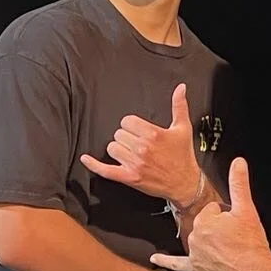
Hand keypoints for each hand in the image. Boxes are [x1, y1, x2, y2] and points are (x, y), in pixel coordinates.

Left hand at [80, 83, 200, 202]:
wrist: (185, 183)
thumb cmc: (183, 156)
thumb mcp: (183, 128)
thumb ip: (179, 105)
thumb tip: (180, 88)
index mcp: (153, 134)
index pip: (127, 121)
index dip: (131, 126)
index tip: (138, 131)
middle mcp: (142, 148)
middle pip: (118, 134)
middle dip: (126, 138)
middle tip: (138, 144)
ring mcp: (134, 164)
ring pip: (112, 148)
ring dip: (119, 150)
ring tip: (131, 154)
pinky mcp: (129, 177)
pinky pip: (106, 170)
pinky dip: (94, 164)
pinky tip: (85, 158)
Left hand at [151, 158, 270, 270]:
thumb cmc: (251, 244)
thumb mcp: (246, 209)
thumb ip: (239, 183)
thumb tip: (238, 162)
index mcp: (204, 219)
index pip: (212, 210)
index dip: (226, 216)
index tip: (235, 224)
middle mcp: (195, 236)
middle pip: (206, 224)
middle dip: (219, 229)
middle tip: (234, 237)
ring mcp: (194, 253)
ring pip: (200, 240)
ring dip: (211, 243)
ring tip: (229, 250)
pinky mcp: (196, 268)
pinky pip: (177, 264)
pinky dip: (166, 262)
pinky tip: (155, 259)